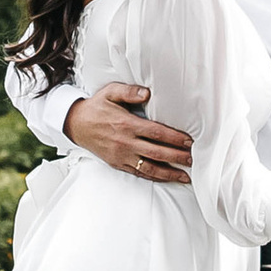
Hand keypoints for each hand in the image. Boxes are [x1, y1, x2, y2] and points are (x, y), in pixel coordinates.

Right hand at [65, 82, 195, 183]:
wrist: (75, 124)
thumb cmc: (96, 107)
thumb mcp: (110, 92)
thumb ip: (129, 91)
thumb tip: (147, 93)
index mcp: (126, 124)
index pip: (156, 132)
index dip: (174, 138)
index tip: (189, 141)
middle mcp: (125, 143)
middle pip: (157, 152)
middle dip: (177, 157)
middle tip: (194, 159)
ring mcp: (121, 156)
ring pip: (150, 168)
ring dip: (170, 173)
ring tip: (186, 175)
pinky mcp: (118, 164)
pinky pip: (139, 173)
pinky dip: (155, 177)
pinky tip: (167, 178)